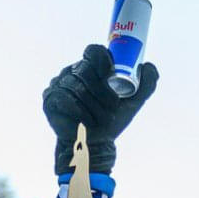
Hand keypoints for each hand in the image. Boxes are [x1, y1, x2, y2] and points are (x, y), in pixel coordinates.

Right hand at [41, 44, 159, 176]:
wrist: (94, 145)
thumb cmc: (111, 123)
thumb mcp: (133, 103)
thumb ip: (146, 84)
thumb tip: (148, 65)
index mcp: (90, 68)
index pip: (94, 52)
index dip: (104, 61)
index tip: (112, 76)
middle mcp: (72, 72)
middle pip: (85, 68)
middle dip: (101, 89)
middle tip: (111, 106)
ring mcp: (59, 84)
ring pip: (75, 85)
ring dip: (91, 104)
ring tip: (98, 118)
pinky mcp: (50, 99)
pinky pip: (64, 98)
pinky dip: (78, 111)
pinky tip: (84, 121)